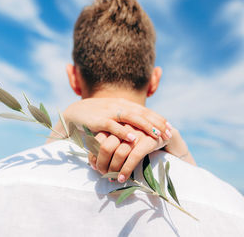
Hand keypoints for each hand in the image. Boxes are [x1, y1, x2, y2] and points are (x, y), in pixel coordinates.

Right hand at [51, 98, 171, 142]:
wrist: (74, 113)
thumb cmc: (96, 116)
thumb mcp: (113, 114)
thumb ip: (126, 118)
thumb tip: (140, 128)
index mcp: (123, 104)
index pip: (145, 111)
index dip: (158, 118)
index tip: (169, 127)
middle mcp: (119, 106)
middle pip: (142, 114)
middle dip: (157, 124)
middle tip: (168, 133)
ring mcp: (109, 112)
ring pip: (131, 118)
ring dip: (145, 126)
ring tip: (157, 135)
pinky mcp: (99, 121)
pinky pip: (114, 127)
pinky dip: (124, 132)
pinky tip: (134, 139)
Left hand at [88, 124, 168, 181]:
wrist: (163, 133)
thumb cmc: (139, 138)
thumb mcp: (123, 138)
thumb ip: (109, 145)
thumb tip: (94, 165)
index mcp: (115, 126)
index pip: (97, 141)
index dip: (94, 155)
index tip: (95, 167)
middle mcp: (123, 128)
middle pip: (106, 147)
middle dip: (102, 164)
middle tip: (103, 173)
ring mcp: (136, 134)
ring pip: (119, 153)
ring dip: (113, 169)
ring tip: (112, 178)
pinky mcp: (147, 141)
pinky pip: (133, 157)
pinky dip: (126, 170)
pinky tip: (123, 178)